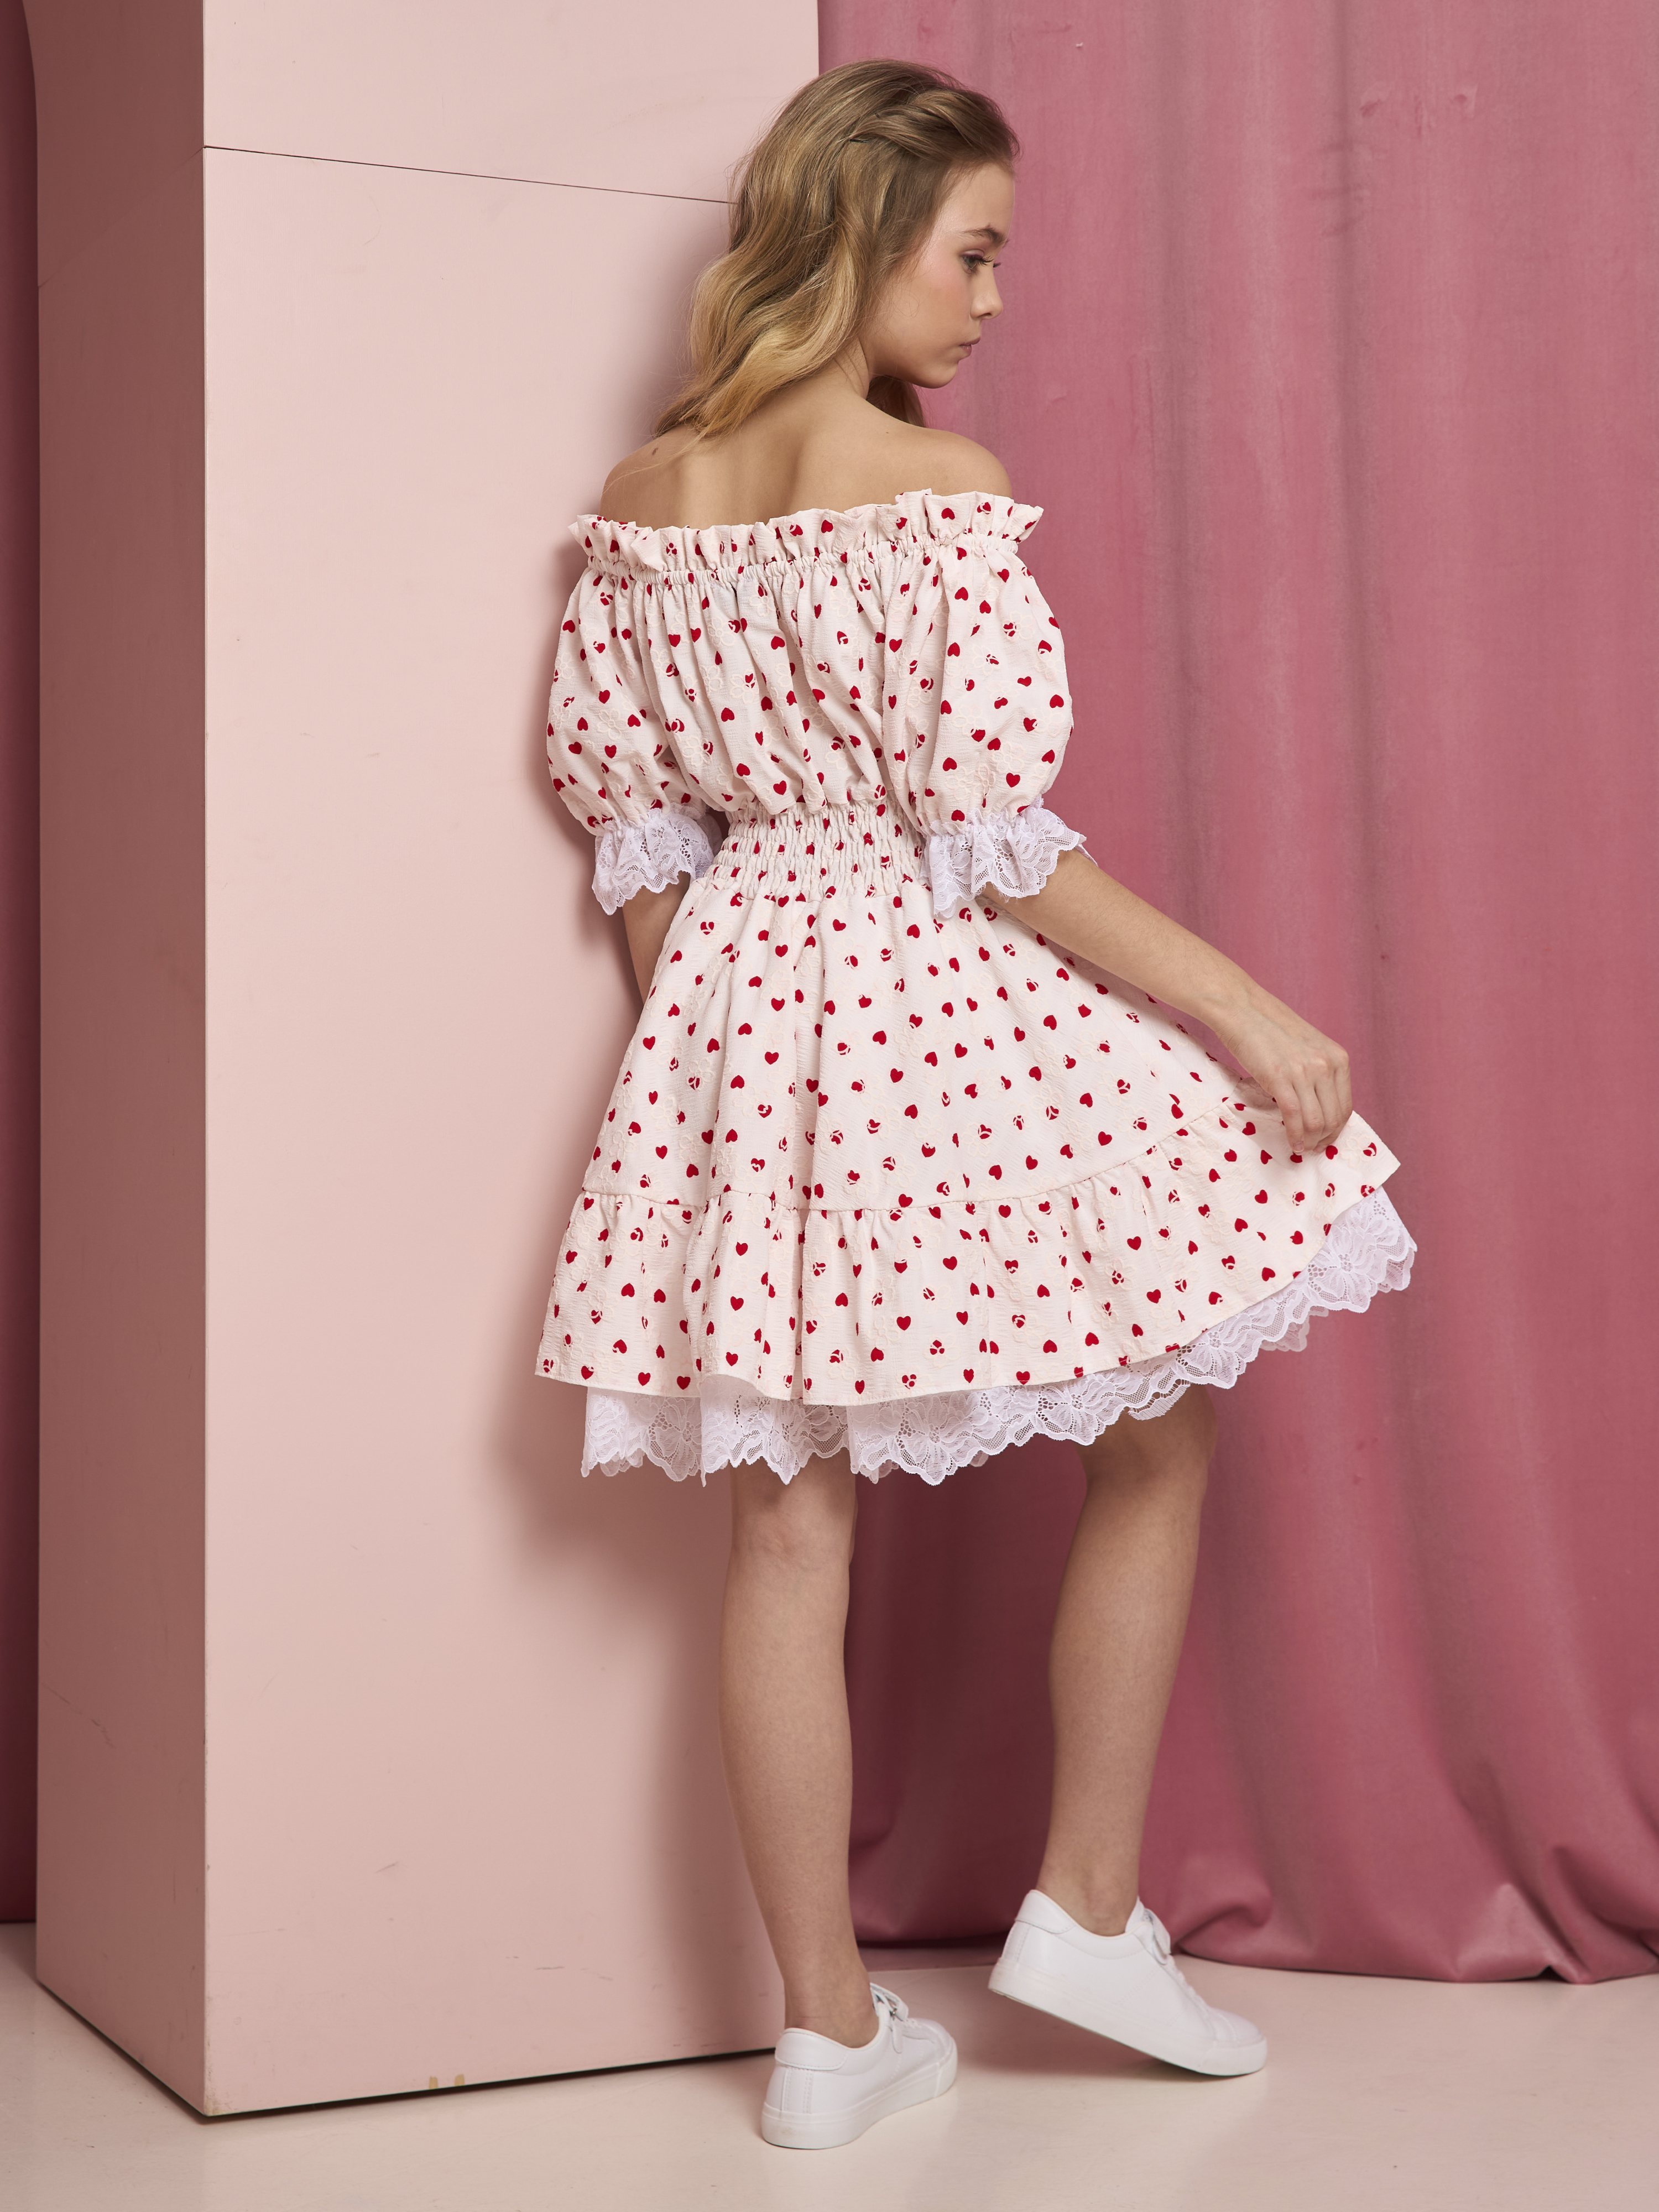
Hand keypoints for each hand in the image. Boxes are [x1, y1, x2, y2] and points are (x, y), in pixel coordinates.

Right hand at [1214, 994, 1352, 1152]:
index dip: (1336, 1130)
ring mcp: (1304, 1071)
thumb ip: (1319, 1073)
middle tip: (1310, 1148)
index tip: (1323, 1139)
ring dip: (1309, 1141)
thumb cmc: (1270, 1028)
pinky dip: (1294, 1135)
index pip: (1345, 1106)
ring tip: (1300, 1147)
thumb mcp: (1308, 1048)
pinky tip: (1291, 1142)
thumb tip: (1318, 1107)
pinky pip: (1294, 1117)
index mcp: (1338, 1057)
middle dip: (1323, 1140)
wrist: (1242, 1009)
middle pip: (1334, 1118)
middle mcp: (1326, 1064)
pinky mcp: (1280, 1077)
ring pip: (1317, 1122)